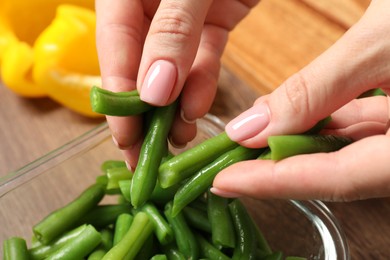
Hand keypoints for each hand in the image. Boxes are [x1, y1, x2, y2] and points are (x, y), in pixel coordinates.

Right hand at [95, 0, 257, 168]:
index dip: (118, 94)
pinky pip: (205, 59)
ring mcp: (182, 17)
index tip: (126, 137)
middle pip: (138, 66)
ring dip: (175, 107)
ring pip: (173, 70)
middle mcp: (149, 7)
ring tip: (179, 137)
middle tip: (146, 156)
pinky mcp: (213, 22)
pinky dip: (202, 86)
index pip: (113, 45)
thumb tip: (154, 92)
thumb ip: (172, 31)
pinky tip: (198, 109)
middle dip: (143, 112)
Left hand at [212, 0, 389, 201]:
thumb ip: (317, 88)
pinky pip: (366, 127)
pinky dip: (327, 123)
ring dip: (300, 145)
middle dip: (281, 168)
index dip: (274, 183)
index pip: (336, 179)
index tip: (224, 183)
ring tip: (252, 140)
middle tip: (230, 164)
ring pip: (351, 151)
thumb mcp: (385, 40)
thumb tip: (252, 127)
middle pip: (340, 172)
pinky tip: (298, 116)